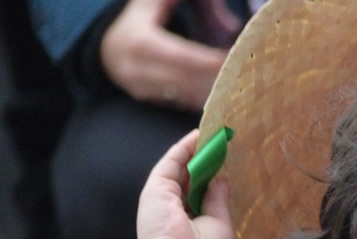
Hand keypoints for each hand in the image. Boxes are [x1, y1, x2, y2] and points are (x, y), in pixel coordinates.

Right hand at [100, 0, 227, 111]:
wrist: (107, 51)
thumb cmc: (134, 24)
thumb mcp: (146, 5)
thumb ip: (168, 0)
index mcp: (142, 44)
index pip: (183, 57)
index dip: (209, 60)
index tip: (232, 57)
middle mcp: (140, 71)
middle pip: (187, 81)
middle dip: (216, 78)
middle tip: (242, 74)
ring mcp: (145, 90)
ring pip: (186, 96)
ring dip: (213, 92)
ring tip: (237, 85)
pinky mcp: (152, 102)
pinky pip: (183, 104)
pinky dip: (204, 99)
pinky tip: (223, 95)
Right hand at [134, 130, 234, 238]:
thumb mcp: (219, 224)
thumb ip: (218, 200)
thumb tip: (220, 179)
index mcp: (186, 219)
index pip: (198, 190)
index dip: (210, 173)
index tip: (223, 159)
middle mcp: (172, 207)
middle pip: (188, 176)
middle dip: (203, 159)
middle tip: (220, 141)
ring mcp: (162, 197)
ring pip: (179, 167)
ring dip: (195, 150)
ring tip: (213, 134)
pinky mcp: (156, 190)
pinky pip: (171, 162)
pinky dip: (184, 148)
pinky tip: (198, 136)